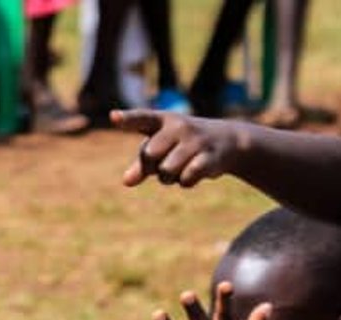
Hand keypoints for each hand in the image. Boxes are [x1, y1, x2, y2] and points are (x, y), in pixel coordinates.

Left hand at [114, 109, 244, 188]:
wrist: (226, 141)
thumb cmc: (182, 144)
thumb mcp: (160, 149)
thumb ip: (141, 164)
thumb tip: (126, 182)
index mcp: (162, 121)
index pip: (141, 119)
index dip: (127, 119)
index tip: (113, 117)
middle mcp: (178, 126)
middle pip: (150, 155)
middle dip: (154, 166)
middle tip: (168, 158)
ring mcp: (195, 140)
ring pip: (166, 171)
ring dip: (170, 177)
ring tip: (182, 165)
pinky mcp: (209, 156)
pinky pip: (185, 179)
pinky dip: (186, 182)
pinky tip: (196, 170)